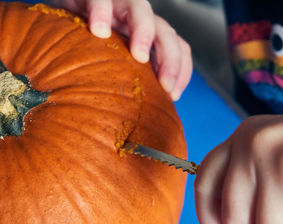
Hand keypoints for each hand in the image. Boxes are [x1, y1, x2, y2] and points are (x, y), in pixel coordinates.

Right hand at [45, 0, 191, 99]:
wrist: (58, 19)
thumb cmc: (87, 45)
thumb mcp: (113, 63)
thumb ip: (128, 78)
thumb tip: (139, 112)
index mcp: (148, 35)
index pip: (178, 47)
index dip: (182, 70)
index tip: (174, 95)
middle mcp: (138, 19)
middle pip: (166, 33)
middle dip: (171, 60)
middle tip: (165, 86)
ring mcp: (118, 4)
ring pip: (141, 10)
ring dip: (143, 33)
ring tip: (139, 56)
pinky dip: (101, 12)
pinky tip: (98, 31)